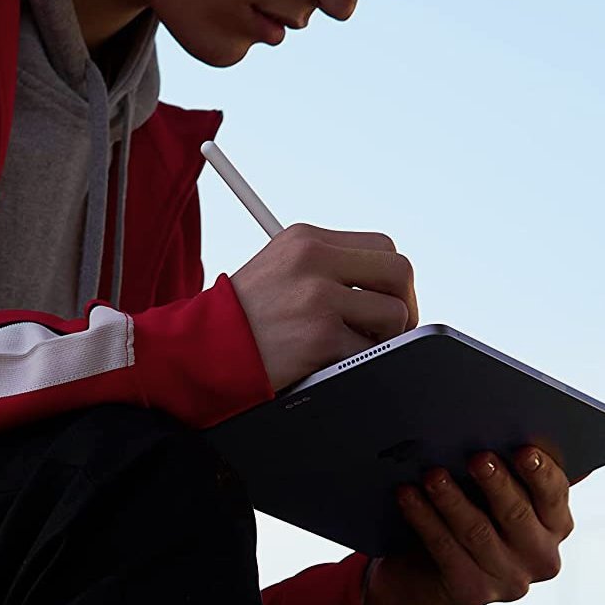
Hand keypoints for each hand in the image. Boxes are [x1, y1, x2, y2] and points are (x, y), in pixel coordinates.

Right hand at [231, 223, 417, 392]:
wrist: (199, 351)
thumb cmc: (241, 318)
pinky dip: (357, 365)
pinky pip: (368, 353)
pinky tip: (330, 364)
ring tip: (351, 349)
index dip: (392, 278)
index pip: (382, 244)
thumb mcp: (279, 269)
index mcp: (306, 238)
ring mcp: (318, 297)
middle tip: (390, 331)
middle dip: (404, 306)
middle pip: (398, 271)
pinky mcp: (320, 336)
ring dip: (382, 340)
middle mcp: (314, 260)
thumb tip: (386, 290)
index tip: (386, 300)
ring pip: (393, 315)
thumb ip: (329, 268)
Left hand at [362, 446, 575, 604]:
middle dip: (495, 483)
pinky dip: (424, 519)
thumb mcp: (493, 493)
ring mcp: (508, 580)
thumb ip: (509, 467)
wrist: (429, 573)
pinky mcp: (472, 593)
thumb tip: (505, 424)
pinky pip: (445, 550)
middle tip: (476, 457)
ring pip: (477, 532)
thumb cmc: (471, 513)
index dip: (540, 472)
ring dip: (452, 499)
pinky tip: (408, 495)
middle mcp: (540, 556)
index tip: (524, 449)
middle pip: (517, 513)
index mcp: (555, 524)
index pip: (555, 494)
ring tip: (432, 474)